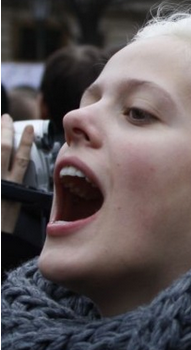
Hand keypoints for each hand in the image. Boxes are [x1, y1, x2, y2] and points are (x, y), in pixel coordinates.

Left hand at [2, 114, 33, 232]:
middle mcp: (1, 182)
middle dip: (5, 131)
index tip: (29, 127)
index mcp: (13, 189)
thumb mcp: (14, 212)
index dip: (26, 142)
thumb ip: (15, 197)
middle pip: (3, 150)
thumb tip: (15, 180)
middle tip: (6, 118)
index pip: (21, 159)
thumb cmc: (2, 231)